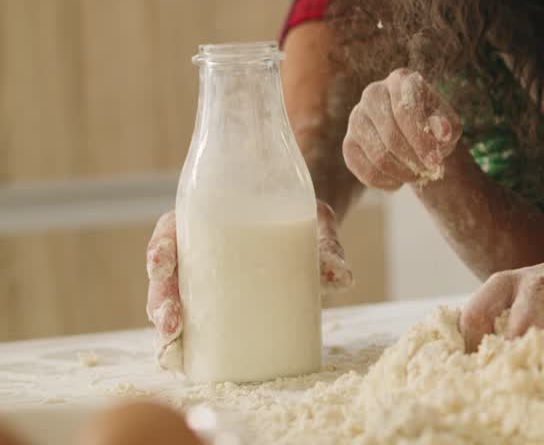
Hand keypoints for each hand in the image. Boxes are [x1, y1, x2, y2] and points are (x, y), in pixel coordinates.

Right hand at [144, 200, 352, 371]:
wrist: (308, 228)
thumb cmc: (301, 219)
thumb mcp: (314, 223)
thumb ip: (327, 246)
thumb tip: (344, 277)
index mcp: (204, 220)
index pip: (170, 233)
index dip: (160, 251)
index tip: (163, 264)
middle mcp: (196, 251)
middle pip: (165, 277)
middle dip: (161, 302)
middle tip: (172, 323)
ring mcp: (202, 280)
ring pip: (173, 305)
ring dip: (166, 330)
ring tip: (173, 349)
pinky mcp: (215, 305)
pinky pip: (192, 324)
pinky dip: (184, 344)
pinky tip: (183, 363)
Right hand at [343, 69, 462, 189]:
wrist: (414, 134)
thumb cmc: (434, 125)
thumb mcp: (449, 124)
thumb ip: (447, 126)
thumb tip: (442, 131)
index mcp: (401, 80)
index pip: (406, 110)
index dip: (421, 140)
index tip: (434, 162)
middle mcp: (373, 93)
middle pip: (391, 135)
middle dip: (413, 160)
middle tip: (429, 172)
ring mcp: (356, 117)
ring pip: (378, 156)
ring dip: (403, 173)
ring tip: (417, 175)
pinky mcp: (348, 142)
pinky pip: (365, 170)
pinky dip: (386, 181)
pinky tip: (399, 180)